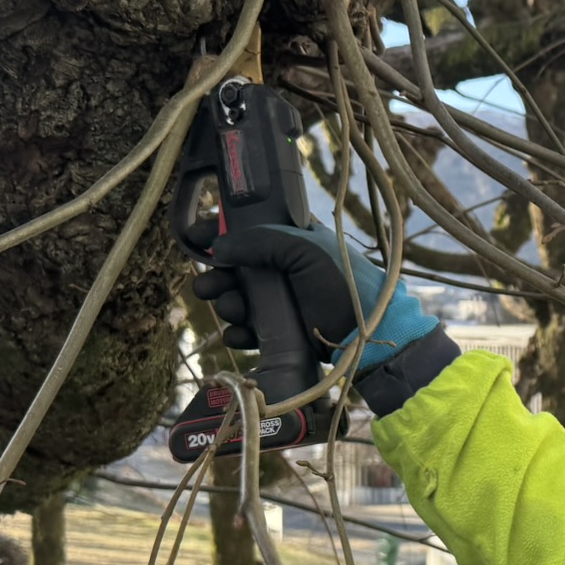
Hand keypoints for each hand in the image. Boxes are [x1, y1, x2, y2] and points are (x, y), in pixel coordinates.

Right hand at [192, 222, 437, 371]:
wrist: (369, 336)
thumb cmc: (344, 284)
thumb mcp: (305, 250)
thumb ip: (261, 241)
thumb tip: (218, 246)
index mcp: (292, 240)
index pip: (248, 228)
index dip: (220, 230)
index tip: (194, 237)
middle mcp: (284, 268)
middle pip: (236, 268)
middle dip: (217, 276)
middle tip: (209, 287)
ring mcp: (282, 301)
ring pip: (239, 299)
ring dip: (227, 304)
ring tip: (233, 310)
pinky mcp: (282, 332)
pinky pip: (249, 330)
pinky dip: (239, 333)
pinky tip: (239, 336)